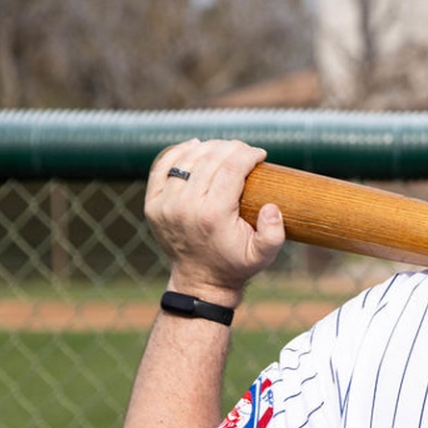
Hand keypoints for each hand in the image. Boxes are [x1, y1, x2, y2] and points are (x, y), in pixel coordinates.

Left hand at [145, 139, 284, 306]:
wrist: (200, 280)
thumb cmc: (236, 263)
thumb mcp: (264, 254)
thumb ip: (274, 233)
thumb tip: (271, 206)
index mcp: (213, 215)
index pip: (231, 169)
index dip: (248, 155)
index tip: (260, 154)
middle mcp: (185, 207)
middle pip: (209, 160)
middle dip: (232, 148)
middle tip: (245, 150)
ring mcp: (165, 205)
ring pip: (186, 160)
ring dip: (208, 147)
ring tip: (224, 148)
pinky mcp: (153, 204)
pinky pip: (163, 167)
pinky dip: (179, 152)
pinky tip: (196, 147)